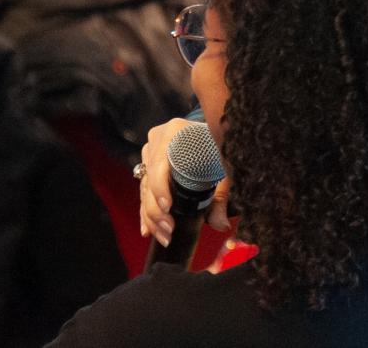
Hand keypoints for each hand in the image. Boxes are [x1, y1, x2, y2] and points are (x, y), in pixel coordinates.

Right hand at [137, 119, 230, 247]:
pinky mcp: (148, 165)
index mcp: (174, 131)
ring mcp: (150, 153)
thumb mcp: (223, 165)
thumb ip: (222, 194)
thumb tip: (221, 224)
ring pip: (145, 190)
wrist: (209, 132)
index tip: (167, 208)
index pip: (160, 163)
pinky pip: (144, 191)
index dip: (160, 187)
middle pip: (150, 180)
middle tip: (169, 230)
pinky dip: (146, 212)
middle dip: (157, 210)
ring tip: (165, 236)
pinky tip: (147, 230)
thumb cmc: (217, 145)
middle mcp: (157, 141)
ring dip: (153, 216)